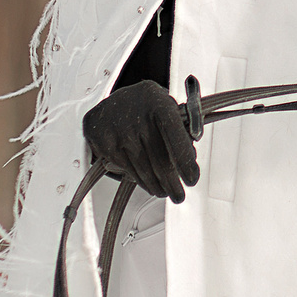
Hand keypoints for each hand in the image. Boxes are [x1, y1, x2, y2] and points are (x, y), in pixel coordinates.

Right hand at [82, 79, 197, 201]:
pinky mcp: (105, 145)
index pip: (176, 139)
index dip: (185, 163)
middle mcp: (138, 118)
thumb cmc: (146, 106)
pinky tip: (147, 183)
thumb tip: (191, 157)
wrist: (111, 101)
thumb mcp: (167, 106)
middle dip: (173, 183)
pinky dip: (139, 180)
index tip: (191, 179)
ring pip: (144, 170)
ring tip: (165, 191)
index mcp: (159, 105)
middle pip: (160, 161)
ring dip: (157, 186)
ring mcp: (120, 132)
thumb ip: (182, 128)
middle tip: (179, 194)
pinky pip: (127, 171)